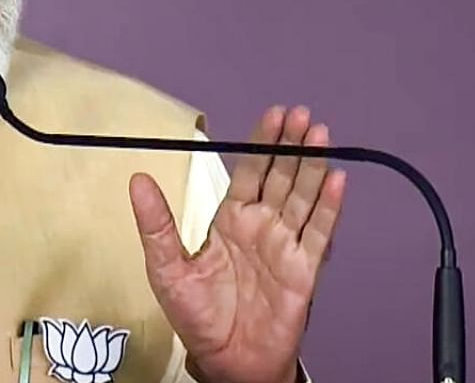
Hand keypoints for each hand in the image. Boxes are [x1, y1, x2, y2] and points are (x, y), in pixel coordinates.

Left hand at [130, 106, 344, 382]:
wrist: (225, 360)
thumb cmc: (197, 316)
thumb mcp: (165, 267)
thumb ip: (156, 223)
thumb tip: (137, 180)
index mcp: (230, 220)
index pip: (250, 172)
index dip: (262, 143)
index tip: (273, 116)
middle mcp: (261, 226)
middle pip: (280, 176)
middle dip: (291, 145)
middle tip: (300, 115)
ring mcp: (285, 245)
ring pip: (302, 197)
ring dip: (313, 166)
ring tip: (320, 135)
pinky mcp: (303, 269)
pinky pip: (318, 233)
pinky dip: (328, 207)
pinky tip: (337, 180)